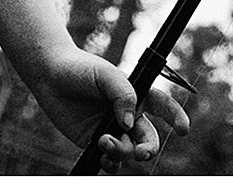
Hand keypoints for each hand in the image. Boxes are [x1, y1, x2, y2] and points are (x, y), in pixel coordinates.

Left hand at [31, 46, 190, 168]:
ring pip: (128, 151)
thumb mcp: (105, 74)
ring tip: (104, 141)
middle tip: (140, 153)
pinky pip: (111, 161)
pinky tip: (104, 156)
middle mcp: (128, 115)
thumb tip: (129, 123)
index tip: (183, 130)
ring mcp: (113, 130)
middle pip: (148, 139)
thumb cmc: (80, 69)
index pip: (163, 107)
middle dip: (148, 149)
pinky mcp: (95, 142)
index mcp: (137, 94)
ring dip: (121, 152)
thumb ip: (122, 94)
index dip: (176, 118)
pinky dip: (111, 163)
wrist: (50, 75)